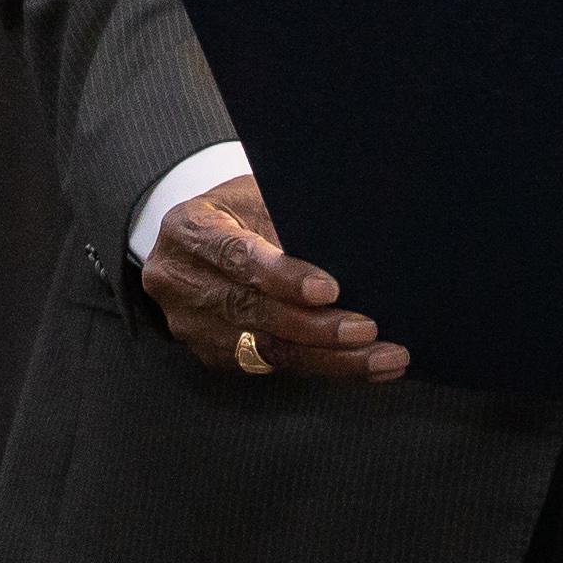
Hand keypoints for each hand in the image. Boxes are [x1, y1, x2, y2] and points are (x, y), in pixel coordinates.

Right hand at [139, 175, 405, 383]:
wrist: (196, 244)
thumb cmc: (238, 211)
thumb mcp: (255, 195)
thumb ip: (288, 215)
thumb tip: (351, 239)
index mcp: (189, 229)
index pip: (236, 256)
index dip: (283, 277)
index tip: (330, 290)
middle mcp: (181, 281)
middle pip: (252, 311)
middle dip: (315, 327)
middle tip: (366, 331)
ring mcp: (193, 325)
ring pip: (266, 350)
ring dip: (329, 358)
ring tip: (381, 359)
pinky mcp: (212, 355)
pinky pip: (272, 367)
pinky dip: (322, 367)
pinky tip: (361, 366)